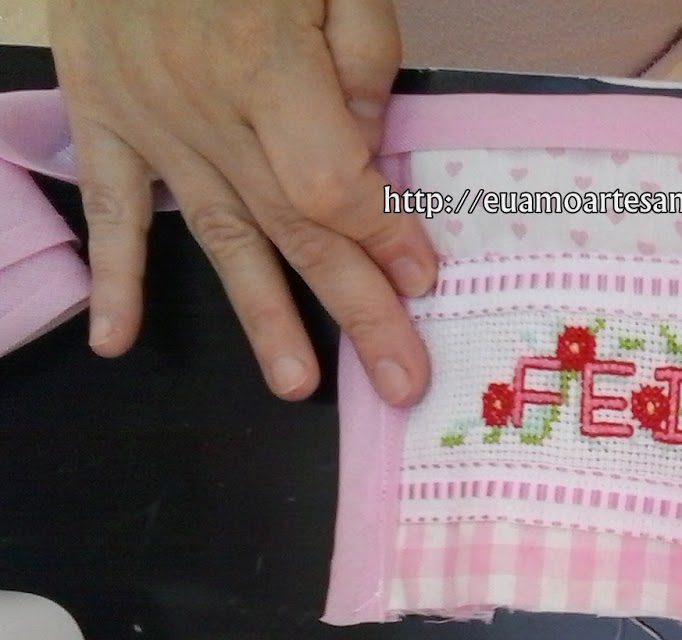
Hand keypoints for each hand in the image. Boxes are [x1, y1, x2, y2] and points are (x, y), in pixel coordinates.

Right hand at [49, 0, 435, 404]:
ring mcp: (150, 121)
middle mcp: (206, 110)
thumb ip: (362, 57)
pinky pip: (111, 208)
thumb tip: (371, 147)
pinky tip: (114, 342)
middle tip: (400, 382)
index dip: (381, 236)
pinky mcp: (104, 116)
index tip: (423, 278)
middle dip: (354, 308)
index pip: (331, 183)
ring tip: (295, 386)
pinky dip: (113, 277)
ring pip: (217, 234)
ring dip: (260, 316)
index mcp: (267, 66)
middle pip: (293, 227)